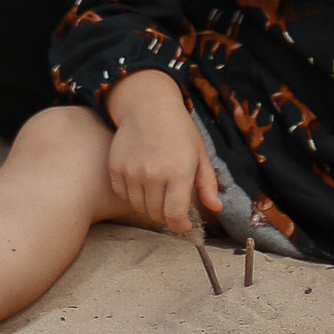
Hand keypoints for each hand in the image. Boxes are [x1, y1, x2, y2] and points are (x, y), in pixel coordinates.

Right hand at [105, 70, 218, 233]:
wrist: (149, 106)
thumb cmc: (179, 130)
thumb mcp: (200, 154)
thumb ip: (208, 184)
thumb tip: (216, 208)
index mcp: (179, 171)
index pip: (175, 215)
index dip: (180, 226)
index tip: (183, 224)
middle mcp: (154, 173)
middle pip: (157, 214)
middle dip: (167, 215)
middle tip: (172, 203)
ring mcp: (132, 171)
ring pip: (139, 207)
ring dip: (149, 206)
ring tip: (158, 191)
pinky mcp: (116, 168)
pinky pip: (123, 195)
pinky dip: (133, 195)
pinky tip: (142, 183)